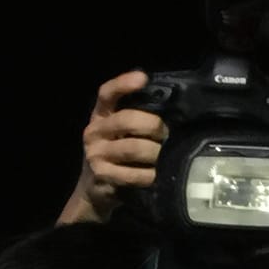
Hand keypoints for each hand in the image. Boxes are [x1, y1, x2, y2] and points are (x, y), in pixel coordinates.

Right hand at [62, 71, 167, 223]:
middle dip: (153, 125)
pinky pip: (131, 174)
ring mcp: (95, 154)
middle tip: (167, 134)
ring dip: (155, 153)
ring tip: (167, 156)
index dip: (123, 83)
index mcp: (100, 115)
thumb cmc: (116, 156)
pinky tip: (156, 175)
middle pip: (125, 119)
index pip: (107, 93)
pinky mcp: (100, 175)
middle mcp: (94, 131)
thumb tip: (174, 105)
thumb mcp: (120, 133)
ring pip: (132, 148)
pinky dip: (148, 175)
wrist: (94, 190)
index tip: (143, 78)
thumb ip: (136, 117)